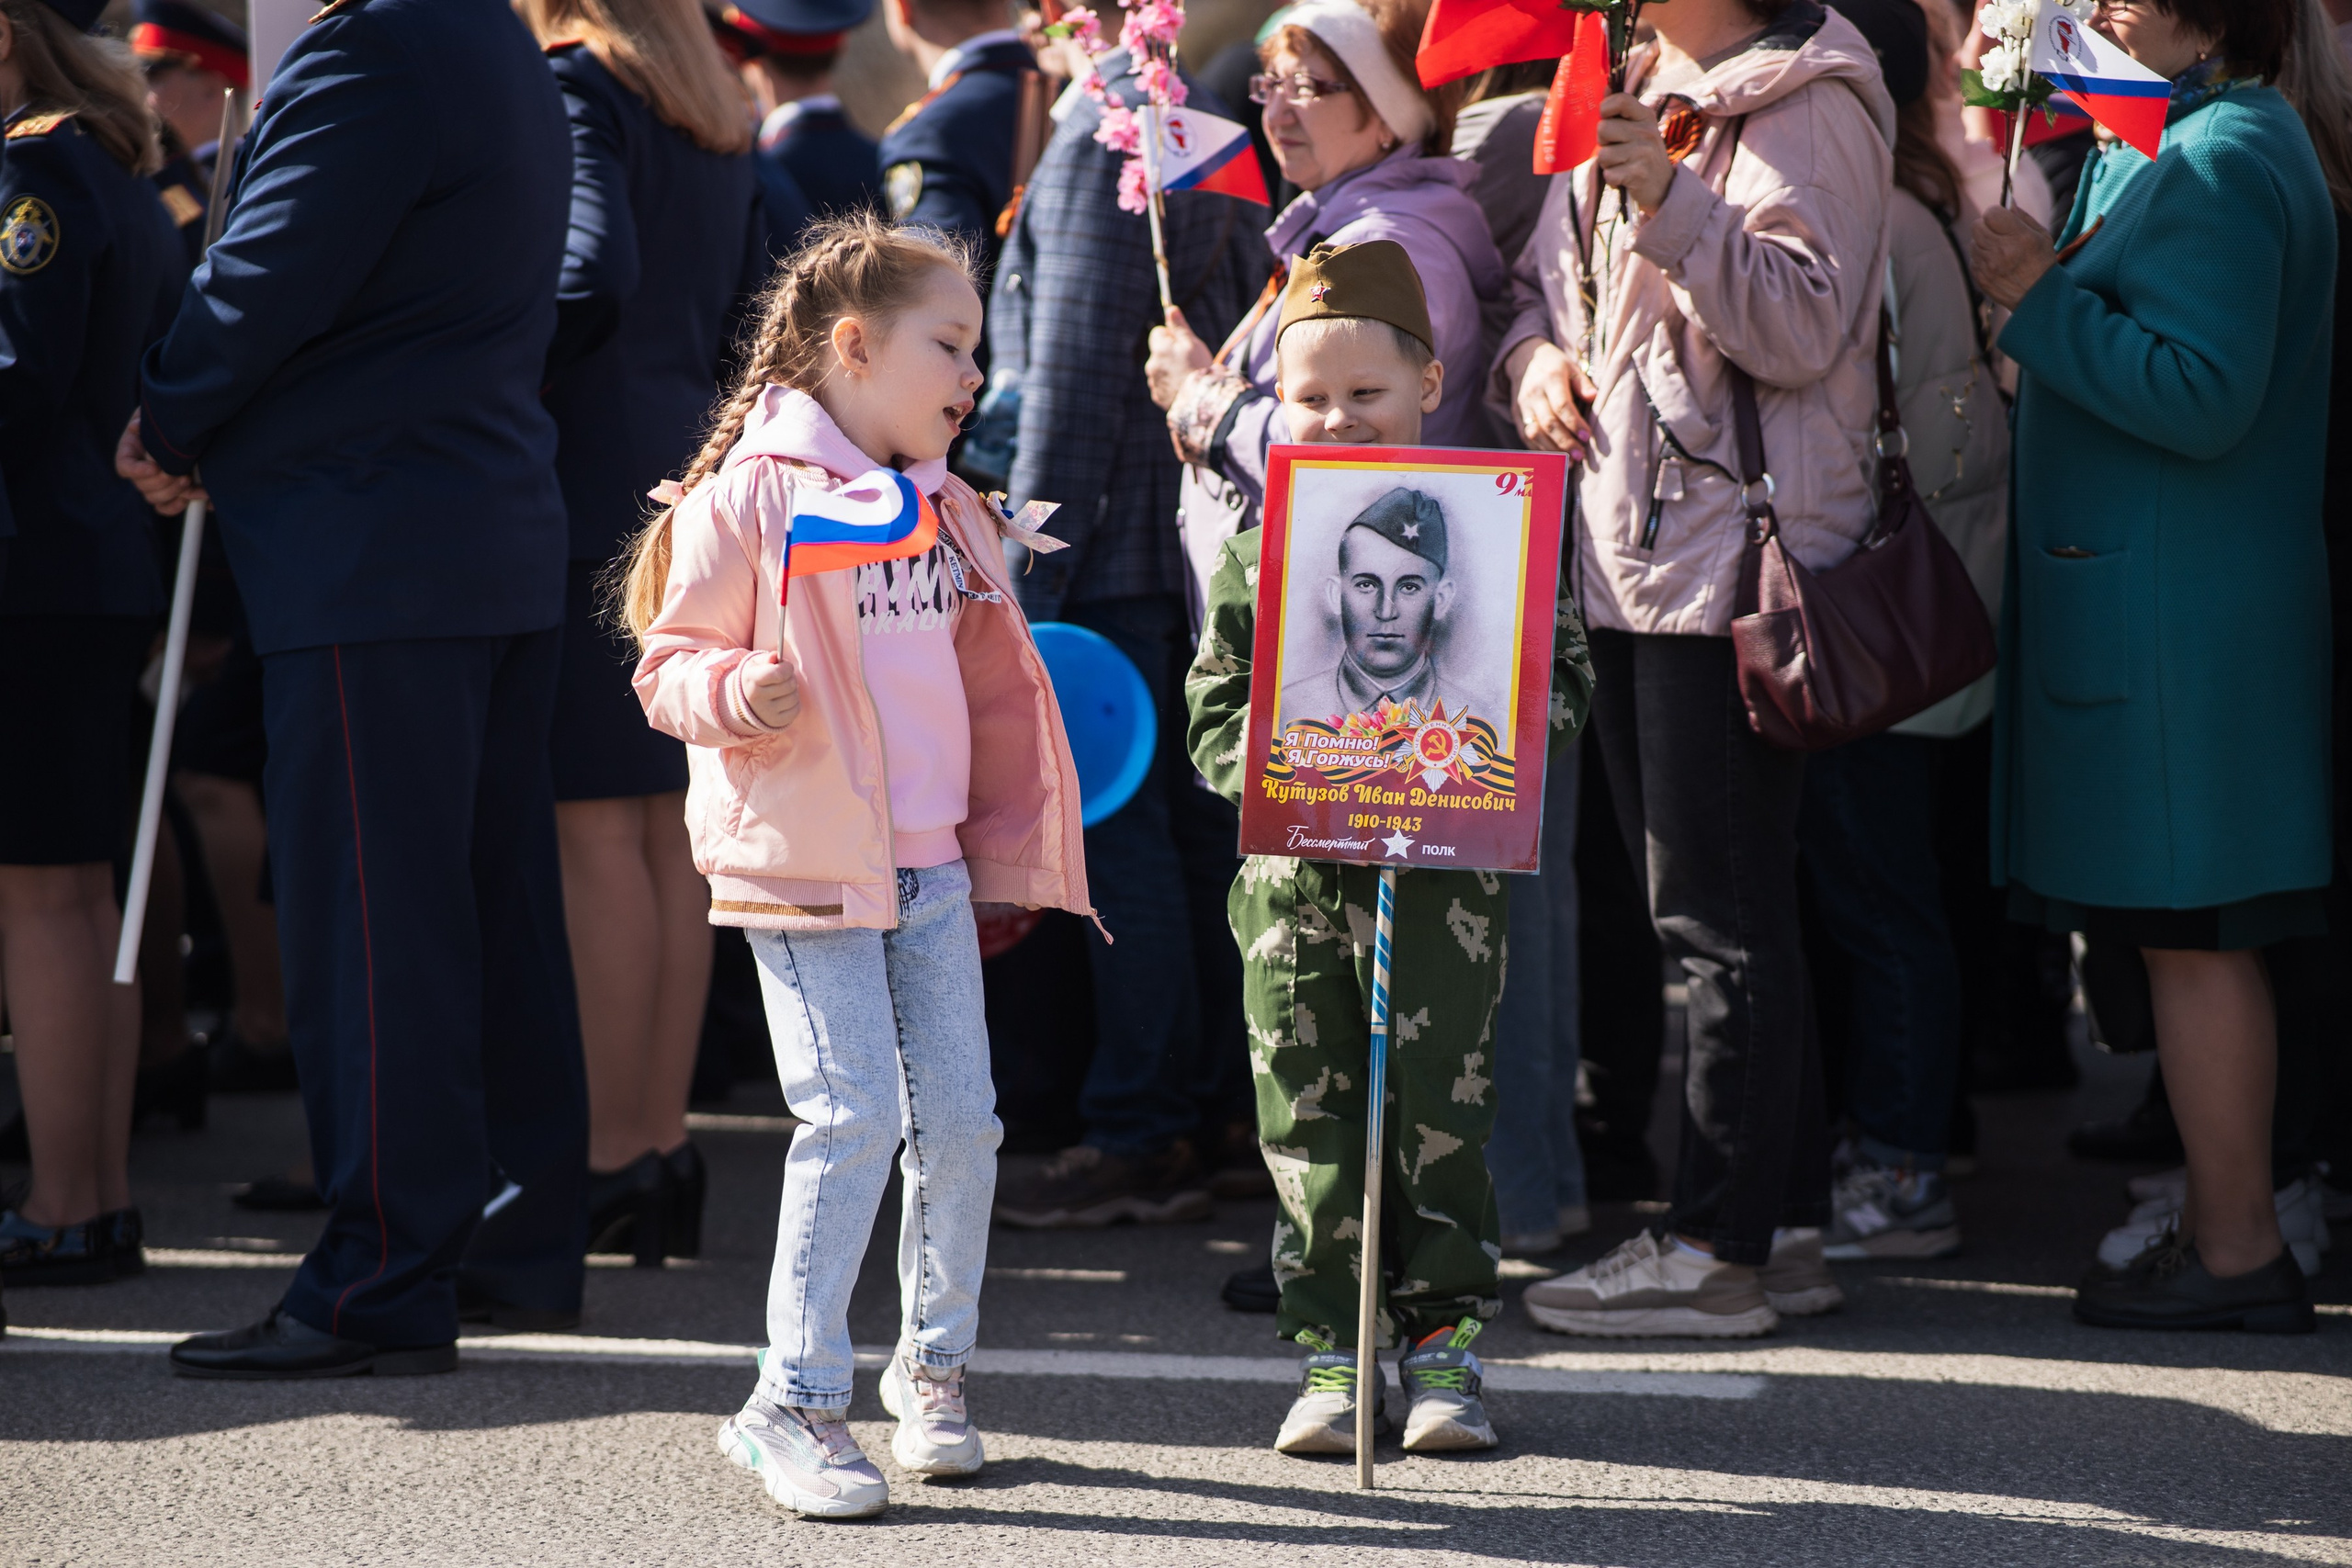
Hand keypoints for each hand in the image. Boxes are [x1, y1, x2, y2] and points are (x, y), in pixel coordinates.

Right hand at [115, 412, 205, 514]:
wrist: (188, 426)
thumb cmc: (167, 418)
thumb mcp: (156, 413)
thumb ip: (147, 419)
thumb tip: (137, 426)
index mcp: (131, 452)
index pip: (125, 467)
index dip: (137, 471)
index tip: (154, 467)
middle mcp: (140, 471)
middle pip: (142, 487)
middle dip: (162, 482)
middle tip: (181, 474)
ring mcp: (154, 484)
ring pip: (155, 499)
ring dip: (173, 492)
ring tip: (188, 480)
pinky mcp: (170, 493)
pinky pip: (167, 508)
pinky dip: (181, 505)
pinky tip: (197, 495)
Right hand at [740, 653, 801, 730]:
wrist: (746, 702)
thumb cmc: (756, 678)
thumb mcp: (757, 665)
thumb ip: (767, 658)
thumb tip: (776, 656)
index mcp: (752, 680)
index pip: (779, 673)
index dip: (787, 667)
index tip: (785, 667)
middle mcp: (757, 697)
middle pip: (790, 684)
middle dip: (790, 678)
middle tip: (783, 678)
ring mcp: (766, 712)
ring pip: (794, 697)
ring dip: (793, 691)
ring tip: (783, 689)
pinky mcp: (776, 722)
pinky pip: (796, 709)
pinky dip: (794, 703)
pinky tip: (784, 700)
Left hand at [1145, 305, 1211, 410]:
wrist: (1200, 401)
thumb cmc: (1198, 368)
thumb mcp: (1191, 343)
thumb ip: (1179, 326)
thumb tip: (1170, 309)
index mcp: (1159, 349)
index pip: (1157, 332)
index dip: (1171, 335)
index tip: (1183, 342)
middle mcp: (1152, 365)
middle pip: (1159, 352)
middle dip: (1171, 353)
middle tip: (1189, 361)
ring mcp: (1153, 382)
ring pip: (1161, 369)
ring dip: (1170, 369)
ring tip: (1188, 376)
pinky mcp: (1157, 396)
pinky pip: (1163, 385)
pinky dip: (1171, 385)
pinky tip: (1184, 388)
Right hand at [1508, 339, 1592, 460]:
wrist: (1524, 360)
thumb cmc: (1555, 366)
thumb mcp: (1572, 367)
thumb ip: (1583, 384)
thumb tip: (1594, 397)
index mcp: (1550, 379)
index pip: (1561, 405)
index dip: (1574, 423)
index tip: (1587, 437)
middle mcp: (1534, 394)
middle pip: (1548, 423)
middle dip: (1565, 442)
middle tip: (1580, 455)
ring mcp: (1522, 406)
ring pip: (1534, 433)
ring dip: (1552, 450)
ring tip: (1569, 462)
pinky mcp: (1517, 416)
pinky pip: (1526, 437)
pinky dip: (1540, 450)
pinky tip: (1554, 460)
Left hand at [1595, 93, 1674, 213]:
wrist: (1664, 186)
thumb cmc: (1642, 154)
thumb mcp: (1638, 128)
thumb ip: (1621, 110)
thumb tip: (1606, 86)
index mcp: (1645, 116)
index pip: (1619, 100)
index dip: (1605, 109)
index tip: (1607, 118)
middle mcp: (1646, 131)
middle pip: (1603, 128)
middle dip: (1603, 142)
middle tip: (1617, 149)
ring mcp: (1643, 152)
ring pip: (1603, 154)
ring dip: (1607, 164)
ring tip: (1622, 164)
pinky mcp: (1638, 173)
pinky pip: (1608, 174)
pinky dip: (1612, 179)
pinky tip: (1624, 178)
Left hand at [1971, 205, 2057, 309]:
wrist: (2037, 297)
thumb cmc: (2042, 263)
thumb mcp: (2042, 236)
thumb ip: (2023, 218)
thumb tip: (2008, 203)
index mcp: (2019, 237)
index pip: (1991, 213)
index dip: (1995, 213)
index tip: (2001, 218)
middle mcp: (2001, 251)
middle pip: (1977, 225)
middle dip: (1986, 224)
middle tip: (1997, 231)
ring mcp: (1988, 266)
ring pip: (1973, 241)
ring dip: (1983, 241)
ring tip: (1998, 249)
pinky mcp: (1980, 277)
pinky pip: (1972, 258)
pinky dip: (1981, 256)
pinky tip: (1995, 262)